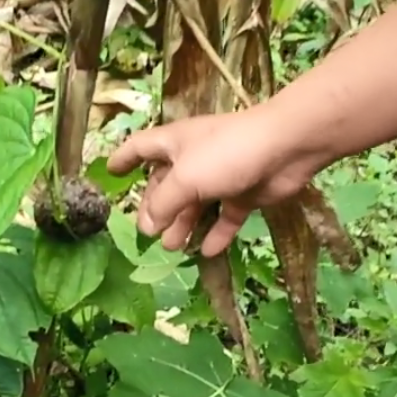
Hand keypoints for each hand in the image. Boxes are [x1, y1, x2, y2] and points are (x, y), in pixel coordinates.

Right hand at [107, 104, 318, 255]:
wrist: (286, 146)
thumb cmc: (227, 153)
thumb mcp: (185, 179)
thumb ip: (162, 205)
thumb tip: (146, 227)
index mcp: (174, 145)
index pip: (140, 147)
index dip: (123, 158)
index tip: (110, 173)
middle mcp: (194, 159)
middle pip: (166, 184)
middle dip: (155, 207)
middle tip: (148, 233)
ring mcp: (220, 176)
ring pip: (195, 205)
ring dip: (183, 225)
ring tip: (174, 247)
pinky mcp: (244, 193)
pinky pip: (225, 217)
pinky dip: (216, 234)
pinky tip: (207, 252)